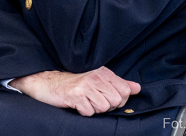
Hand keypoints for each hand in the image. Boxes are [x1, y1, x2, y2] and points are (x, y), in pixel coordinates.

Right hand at [10, 68, 140, 116]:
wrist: (49, 82)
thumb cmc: (75, 82)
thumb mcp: (98, 79)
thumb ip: (119, 83)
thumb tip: (137, 88)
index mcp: (103, 72)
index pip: (125, 91)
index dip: (118, 100)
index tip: (107, 98)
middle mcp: (96, 77)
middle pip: (115, 101)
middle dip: (106, 106)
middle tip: (93, 101)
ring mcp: (86, 85)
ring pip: (103, 108)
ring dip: (94, 109)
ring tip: (85, 102)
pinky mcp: (76, 95)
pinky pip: (89, 112)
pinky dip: (83, 112)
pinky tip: (77, 104)